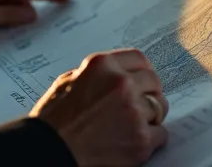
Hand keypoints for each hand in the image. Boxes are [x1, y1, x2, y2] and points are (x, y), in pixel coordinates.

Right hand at [31, 48, 168, 166]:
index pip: (139, 59)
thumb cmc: (53, 122)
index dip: (142, 71)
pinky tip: (133, 141)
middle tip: (140, 105)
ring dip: (150, 117)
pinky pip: (161, 134)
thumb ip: (96, 75)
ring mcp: (133, 111)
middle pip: (154, 82)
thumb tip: (113, 74)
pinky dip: (151, 140)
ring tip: (131, 126)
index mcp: (103, 66)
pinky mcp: (141, 139)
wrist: (50, 152)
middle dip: (149, 93)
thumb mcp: (67, 82)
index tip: (144, 79)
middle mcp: (121, 84)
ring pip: (160, 107)